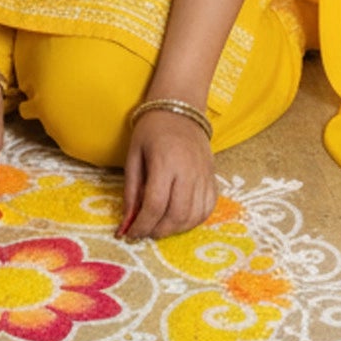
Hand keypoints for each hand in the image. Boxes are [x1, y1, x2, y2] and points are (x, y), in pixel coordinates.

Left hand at [119, 110, 215, 239]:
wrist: (180, 107)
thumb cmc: (152, 128)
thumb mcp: (134, 154)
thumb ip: (130, 189)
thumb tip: (127, 221)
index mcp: (165, 162)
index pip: (155, 204)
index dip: (141, 225)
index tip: (130, 234)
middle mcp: (188, 170)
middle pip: (176, 215)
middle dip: (157, 230)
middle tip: (144, 232)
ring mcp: (204, 175)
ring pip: (193, 216)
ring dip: (175, 229)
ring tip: (160, 226)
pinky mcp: (213, 177)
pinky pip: (207, 208)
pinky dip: (193, 220)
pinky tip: (179, 218)